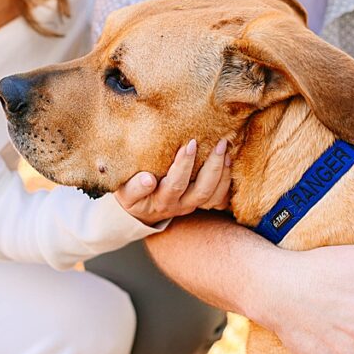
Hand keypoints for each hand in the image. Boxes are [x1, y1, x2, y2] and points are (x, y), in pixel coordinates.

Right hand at [115, 139, 231, 225]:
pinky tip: (229, 160)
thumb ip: (134, 188)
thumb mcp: (124, 192)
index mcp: (160, 201)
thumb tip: (148, 180)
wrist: (141, 209)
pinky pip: (220, 197)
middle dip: (212, 166)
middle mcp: (180, 205)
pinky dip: (227, 180)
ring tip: (226, 149)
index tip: (189, 144)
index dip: (184, 166)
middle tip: (219, 143)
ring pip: (213, 195)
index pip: (175, 184)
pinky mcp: (202, 202)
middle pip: (202, 191)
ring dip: (223, 172)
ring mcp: (193, 204)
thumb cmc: (132, 193)